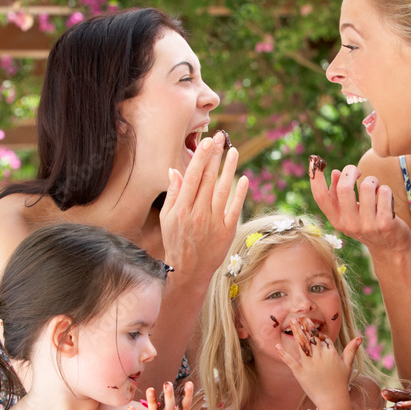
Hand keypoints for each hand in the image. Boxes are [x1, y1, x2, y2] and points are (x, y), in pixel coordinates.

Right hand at [160, 131, 248, 283]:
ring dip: (229, 169)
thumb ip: (172, 194)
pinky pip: (235, 209)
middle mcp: (197, 213)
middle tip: (221, 138)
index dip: (200, 158)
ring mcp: (213, 222)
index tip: (207, 142)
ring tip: (234, 152)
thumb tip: (174, 170)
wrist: (188, 271)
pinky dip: (240, 193)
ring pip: (223, 190)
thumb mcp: (166, 218)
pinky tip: (244, 178)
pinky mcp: (226, 231)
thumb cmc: (175, 241)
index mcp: (181, 208)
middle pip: (208, 179)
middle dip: (215, 156)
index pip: (192, 177)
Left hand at [275, 317, 362, 407]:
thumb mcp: (347, 365)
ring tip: (292, 321)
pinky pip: (290, 361)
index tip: (308, 319)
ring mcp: (309, 364)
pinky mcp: (300, 373)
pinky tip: (276, 345)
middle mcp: (320, 356)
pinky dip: (283, 353)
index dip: (315, 328)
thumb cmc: (340, 383)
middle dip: (304, 325)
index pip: (322, 337)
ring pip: (301, 344)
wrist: (333, 400)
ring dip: (296, 332)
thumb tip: (359, 337)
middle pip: (311, 337)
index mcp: (331, 353)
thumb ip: (351, 350)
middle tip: (298, 315)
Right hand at [309, 163, 410, 261]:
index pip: (321, 198)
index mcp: (337, 220)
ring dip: (373, 181)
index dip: (316, 178)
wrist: (391, 247)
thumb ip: (339, 195)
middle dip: (351, 171)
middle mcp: (349, 224)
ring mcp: (368, 225)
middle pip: (344, 188)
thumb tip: (335, 173)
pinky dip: (385, 190)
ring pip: (367, 186)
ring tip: (376, 188)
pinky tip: (386, 199)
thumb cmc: (368, 223)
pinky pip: (384, 192)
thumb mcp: (350, 213)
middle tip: (357, 171)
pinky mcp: (386, 223)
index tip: (315, 161)